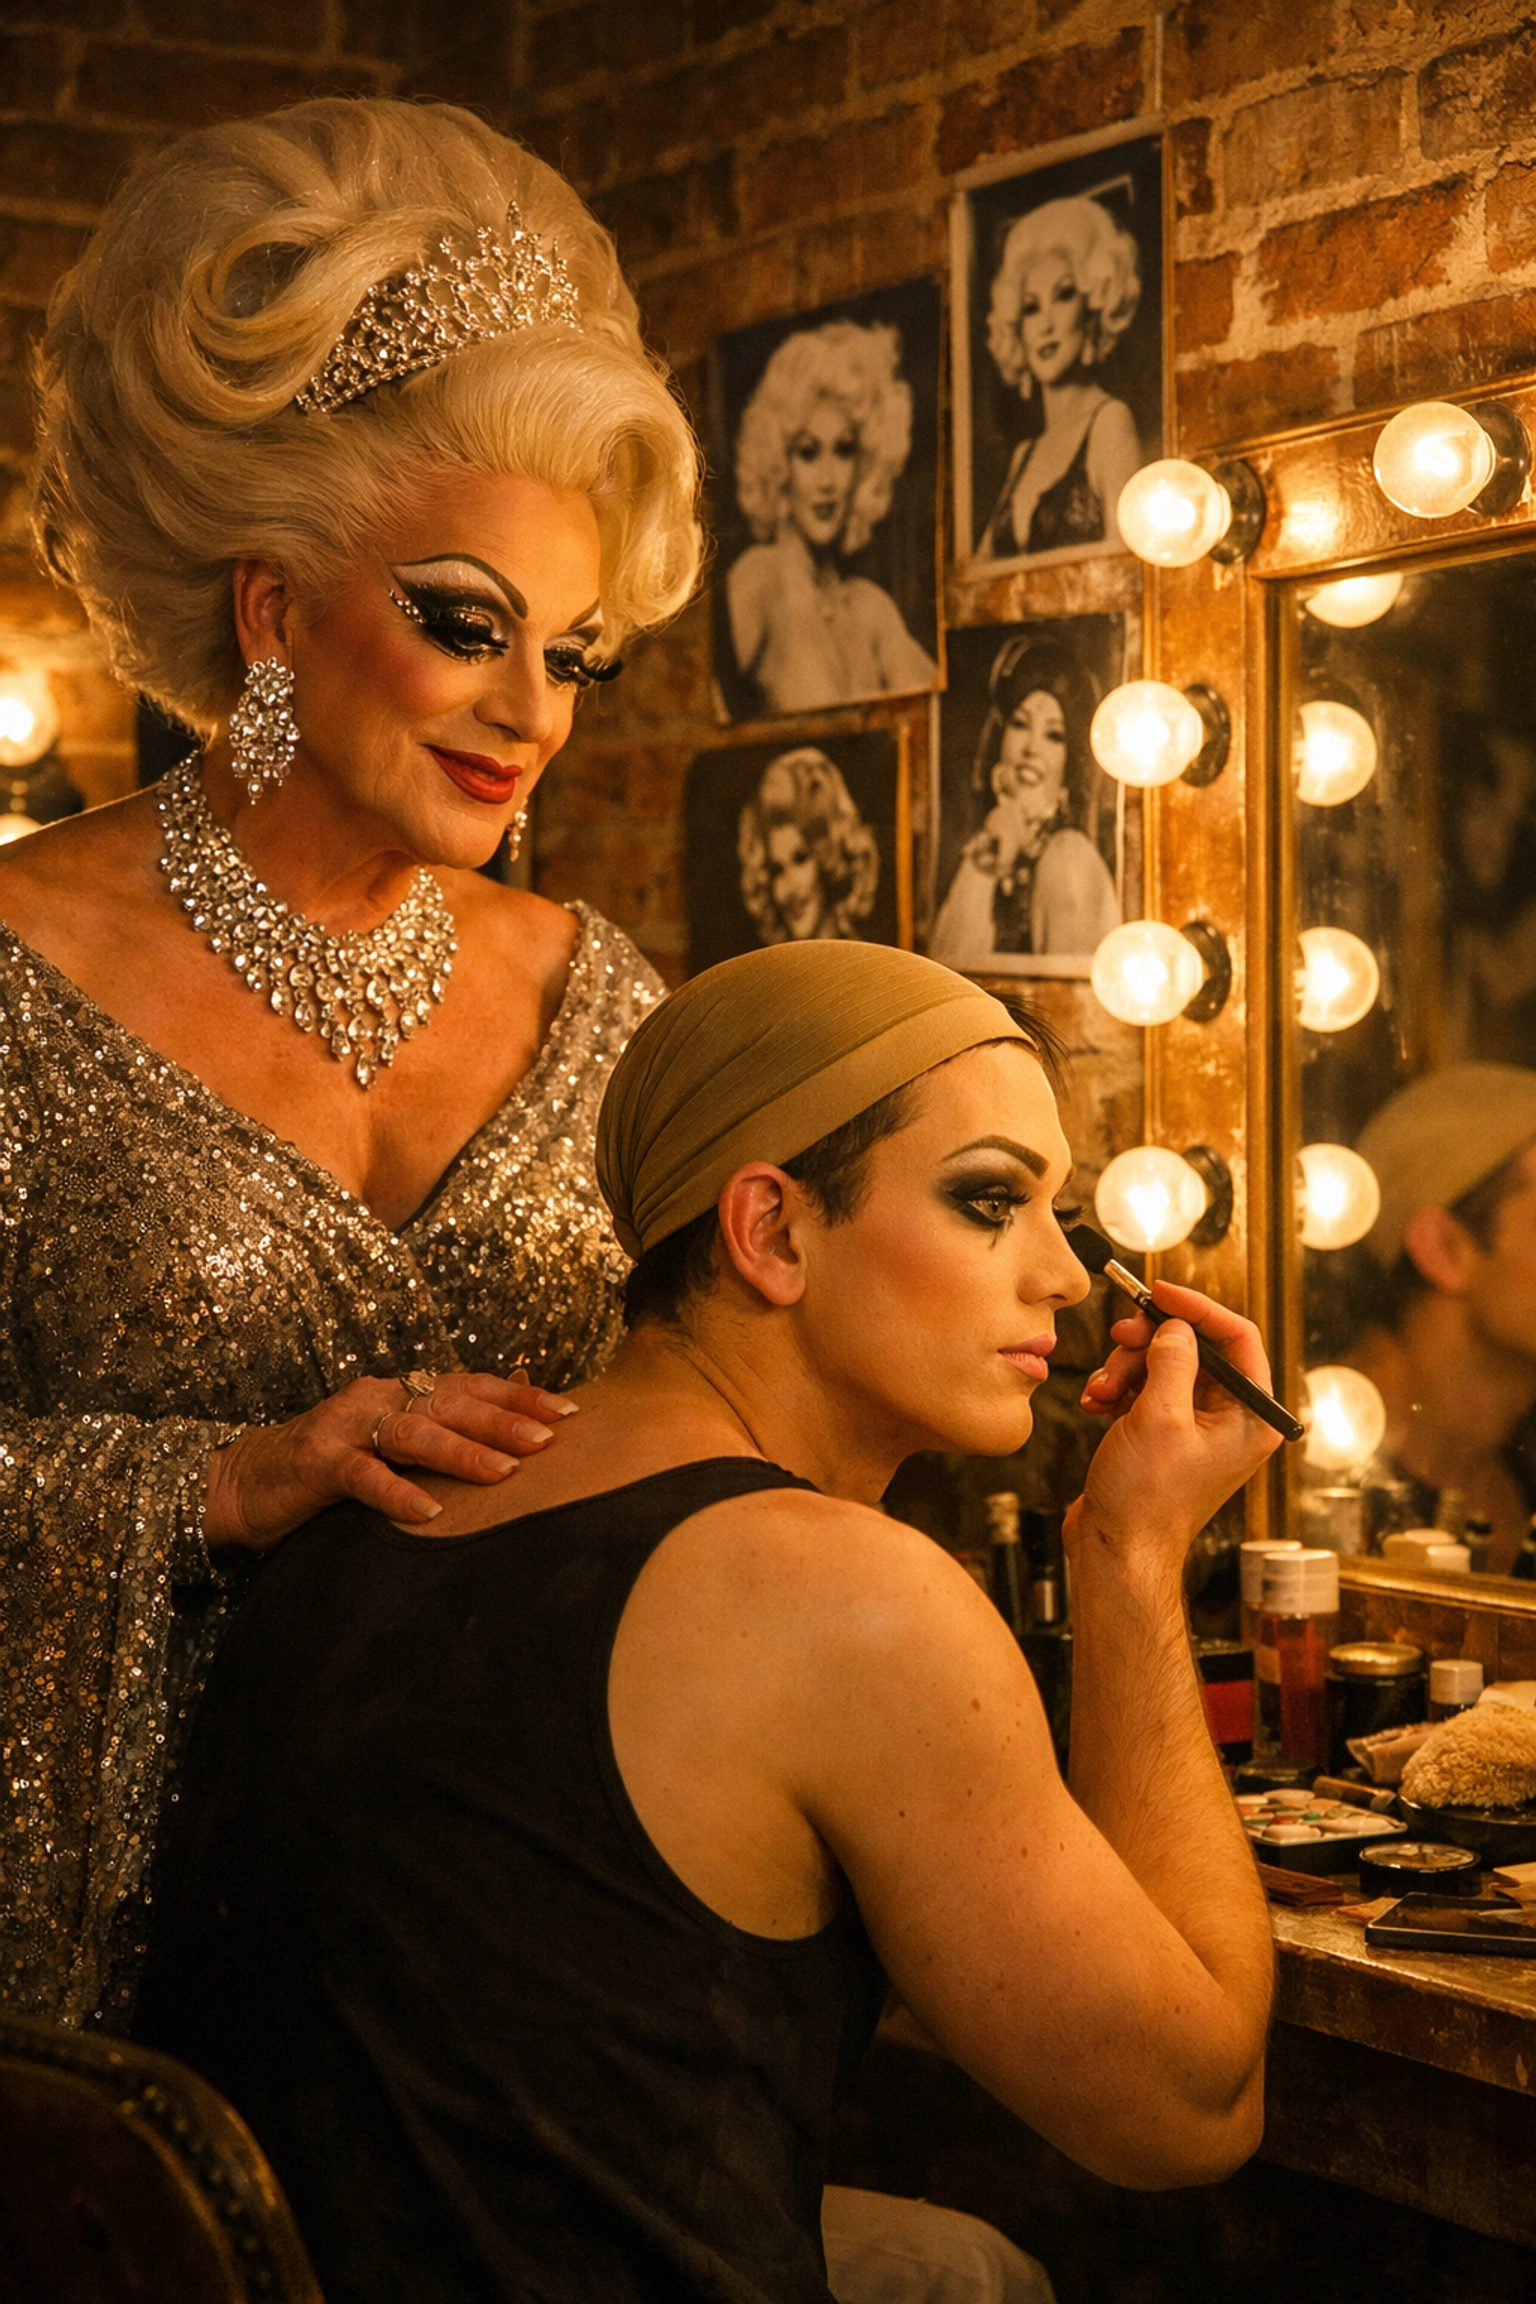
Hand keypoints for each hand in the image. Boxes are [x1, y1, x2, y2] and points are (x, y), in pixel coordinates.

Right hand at [203, 1371, 574, 1551]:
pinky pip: (362, 1476)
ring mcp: (345, 1427)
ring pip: (413, 1432)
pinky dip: (396, 1492)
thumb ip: (440, 1435)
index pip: (471, 1386)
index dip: (518, 1397)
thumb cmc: (328, 1468)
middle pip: (451, 1403)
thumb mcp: (388, 1446)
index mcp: (400, 1391)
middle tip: (550, 1439)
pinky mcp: (317, 1463)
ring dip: (462, 1452)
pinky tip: (427, 1512)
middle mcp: (377, 1398)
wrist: (242, 1481)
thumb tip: (512, 1437)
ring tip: (504, 1473)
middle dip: (504, 1421)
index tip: (568, 1413)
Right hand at [1067, 1281, 1281, 1568]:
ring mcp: (1197, 1430)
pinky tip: (1097, 1405)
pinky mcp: (1165, 1437)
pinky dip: (1118, 1390)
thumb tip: (1175, 1327)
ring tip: (1101, 1391)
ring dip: (1125, 1369)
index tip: (1159, 1292)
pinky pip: (1144, 1391)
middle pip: (1195, 1349)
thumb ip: (1171, 1360)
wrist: (1116, 1551)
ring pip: (1163, 1366)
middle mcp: (1231, 1421)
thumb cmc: (1147, 1501)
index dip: (1198, 1308)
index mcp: (1251, 1418)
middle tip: (1120, 1339)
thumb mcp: (1160, 1417)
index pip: (1238, 1339)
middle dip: (1150, 1343)